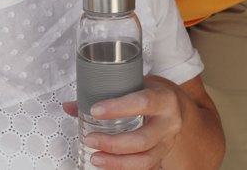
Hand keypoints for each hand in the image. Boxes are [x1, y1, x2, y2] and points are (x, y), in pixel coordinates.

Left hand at [64, 76, 184, 169]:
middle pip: (142, 139)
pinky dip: (123, 168)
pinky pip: (144, 167)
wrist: (176, 107)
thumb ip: (104, 94)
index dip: (118, 108)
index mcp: (164, 98)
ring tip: (95, 158)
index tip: (95, 110)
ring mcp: (167, 143)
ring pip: (145, 160)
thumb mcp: (134, 85)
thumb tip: (70, 106)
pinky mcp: (162, 156)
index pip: (142, 103)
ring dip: (117, 162)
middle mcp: (169, 123)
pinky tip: (107, 165)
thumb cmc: (152, 93)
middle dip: (113, 143)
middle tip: (90, 139)